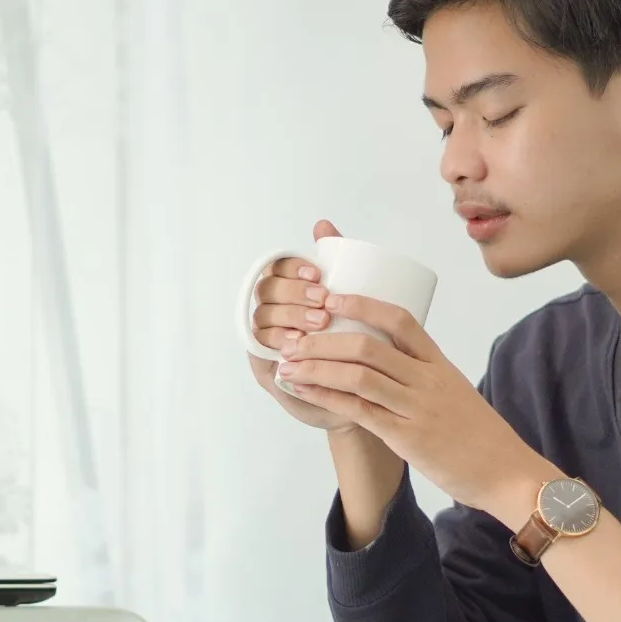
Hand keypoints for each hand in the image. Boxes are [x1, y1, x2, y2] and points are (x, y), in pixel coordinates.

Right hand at [247, 220, 360, 431]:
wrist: (362, 397)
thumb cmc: (356, 349)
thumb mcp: (354, 305)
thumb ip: (342, 265)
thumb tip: (322, 224)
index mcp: (290, 293)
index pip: (278, 268)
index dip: (292, 267)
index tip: (319, 273)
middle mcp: (273, 313)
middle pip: (267, 290)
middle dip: (294, 292)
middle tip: (324, 301)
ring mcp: (266, 339)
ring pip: (263, 316)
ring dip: (288, 315)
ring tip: (318, 323)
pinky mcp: (264, 365)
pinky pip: (259, 347)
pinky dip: (275, 342)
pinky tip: (294, 343)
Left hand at [275, 292, 558, 519]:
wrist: (507, 473)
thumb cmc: (480, 436)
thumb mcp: (455, 393)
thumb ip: (424, 377)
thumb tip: (389, 364)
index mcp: (440, 364)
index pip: (400, 320)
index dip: (362, 304)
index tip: (331, 298)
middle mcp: (427, 380)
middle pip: (368, 345)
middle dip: (323, 339)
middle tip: (294, 337)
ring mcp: (416, 408)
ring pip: (358, 376)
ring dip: (316, 367)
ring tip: (288, 364)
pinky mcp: (406, 437)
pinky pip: (359, 411)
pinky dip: (326, 397)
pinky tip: (303, 391)